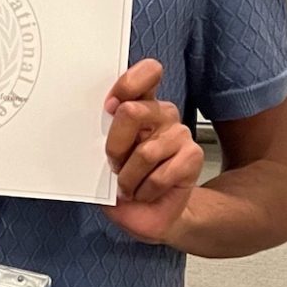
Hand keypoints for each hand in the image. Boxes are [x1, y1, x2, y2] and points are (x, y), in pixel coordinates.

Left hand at [102, 59, 203, 243]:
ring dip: (128, 177)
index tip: (109, 106)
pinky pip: (161, 175)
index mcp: (139, 103)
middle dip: (114, 146)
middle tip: (113, 163)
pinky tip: (144, 192)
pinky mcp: (192, 156)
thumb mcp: (104, 156)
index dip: (128, 84)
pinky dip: (145, 190)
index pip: (147, 73)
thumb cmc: (123, 180)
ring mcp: (179, 133)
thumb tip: (94, 125)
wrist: (148, 213)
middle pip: (132, 111)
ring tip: (128, 184)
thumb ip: (101, 136)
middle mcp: (161, 113)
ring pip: (145, 151)